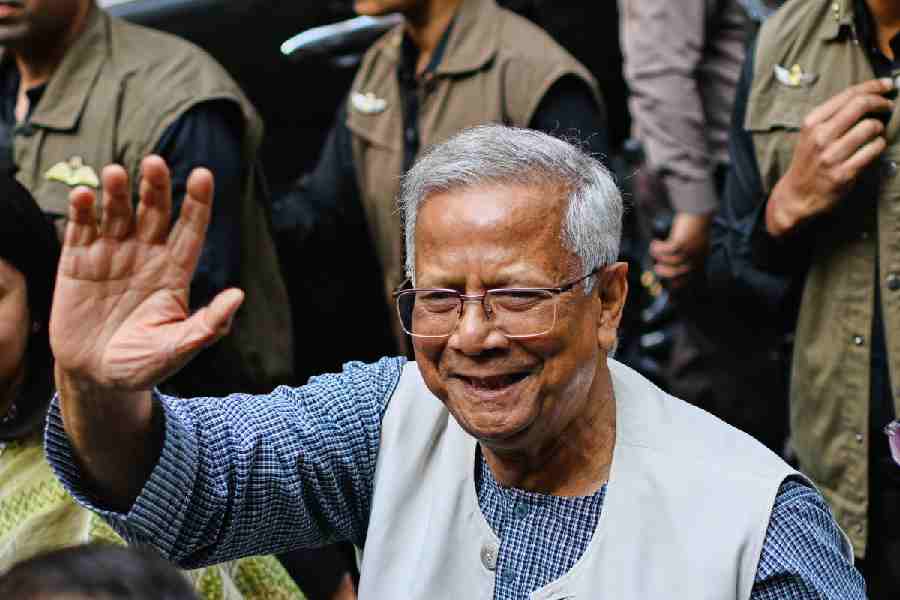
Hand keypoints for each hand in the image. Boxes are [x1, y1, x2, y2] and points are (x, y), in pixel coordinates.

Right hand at [50, 156, 243, 391]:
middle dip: (156, 186)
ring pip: (118, 213)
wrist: (95, 377)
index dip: (198, 202)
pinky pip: (81, 229)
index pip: (191, 229)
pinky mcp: (77, 261)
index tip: (203, 175)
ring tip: (115, 174)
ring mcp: (111, 254)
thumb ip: (207, 325)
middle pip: (155, 211)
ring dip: (117, 191)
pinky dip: (82, 210)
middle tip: (155, 163)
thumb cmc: (142, 363)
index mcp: (175, 271)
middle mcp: (146, 254)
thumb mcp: (177, 349)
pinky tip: (85, 195)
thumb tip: (238, 296)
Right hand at [650, 212, 711, 287]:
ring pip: (668, 262)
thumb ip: (689, 253)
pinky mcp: (681, 243)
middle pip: (676, 273)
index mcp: (701, 259)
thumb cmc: (696, 225)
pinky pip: (664, 251)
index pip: (690, 278)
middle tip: (656, 267)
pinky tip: (655, 243)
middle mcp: (696, 257)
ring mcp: (689, 251)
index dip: (677, 283)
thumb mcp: (696, 242)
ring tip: (654, 249)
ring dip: (658, 257)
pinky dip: (657, 248)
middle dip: (663, 272)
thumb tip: (673, 261)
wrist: (700, 210)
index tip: (668, 284)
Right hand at [766, 78, 893, 236]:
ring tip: (875, 132)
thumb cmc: (808, 161)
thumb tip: (867, 96)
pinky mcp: (844, 173)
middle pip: (861, 105)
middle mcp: (820, 137)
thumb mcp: (810, 134)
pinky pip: (874, 149)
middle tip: (888, 105)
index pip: (848, 95)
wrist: (796, 195)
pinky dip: (879, 145)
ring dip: (879, 127)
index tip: (887, 84)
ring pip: (871, 127)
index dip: (873, 86)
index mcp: (812, 123)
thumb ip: (833, 115)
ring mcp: (832, 156)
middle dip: (881, 102)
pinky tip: (873, 147)